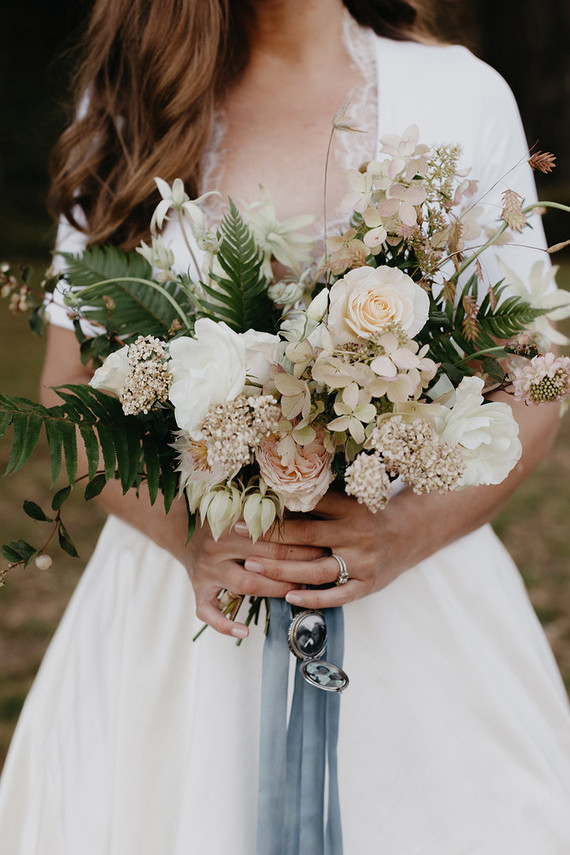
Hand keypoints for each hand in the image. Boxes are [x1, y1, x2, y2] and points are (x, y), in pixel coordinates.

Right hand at [182, 518, 326, 637]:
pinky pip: (208, 613)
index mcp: (231, 525)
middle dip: (295, 568)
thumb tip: (312, 519)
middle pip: (263, 561)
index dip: (301, 544)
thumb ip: (270, 517)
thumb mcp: (243, 511)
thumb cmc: (223, 523)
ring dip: (275, 590)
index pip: (272, 537)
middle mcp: (217, 548)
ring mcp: (207, 572)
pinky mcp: (198, 591)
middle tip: (320, 572)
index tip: (323, 548)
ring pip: (246, 585)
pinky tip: (243, 632)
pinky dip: (224, 625)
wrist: (183, 533)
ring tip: (298, 593)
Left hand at [235, 489, 403, 610]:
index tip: (247, 509)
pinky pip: (336, 596)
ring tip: (251, 566)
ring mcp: (362, 562)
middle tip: (237, 535)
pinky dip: (312, 598)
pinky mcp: (367, 585)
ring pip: (314, 569)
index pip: (306, 508)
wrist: (409, 535)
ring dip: (279, 569)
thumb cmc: (368, 514)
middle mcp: (355, 534)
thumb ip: (319, 498)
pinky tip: (287, 596)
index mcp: (349, 508)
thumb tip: (274, 490)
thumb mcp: (350, 498)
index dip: (275, 509)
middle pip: (305, 537)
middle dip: (268, 537)